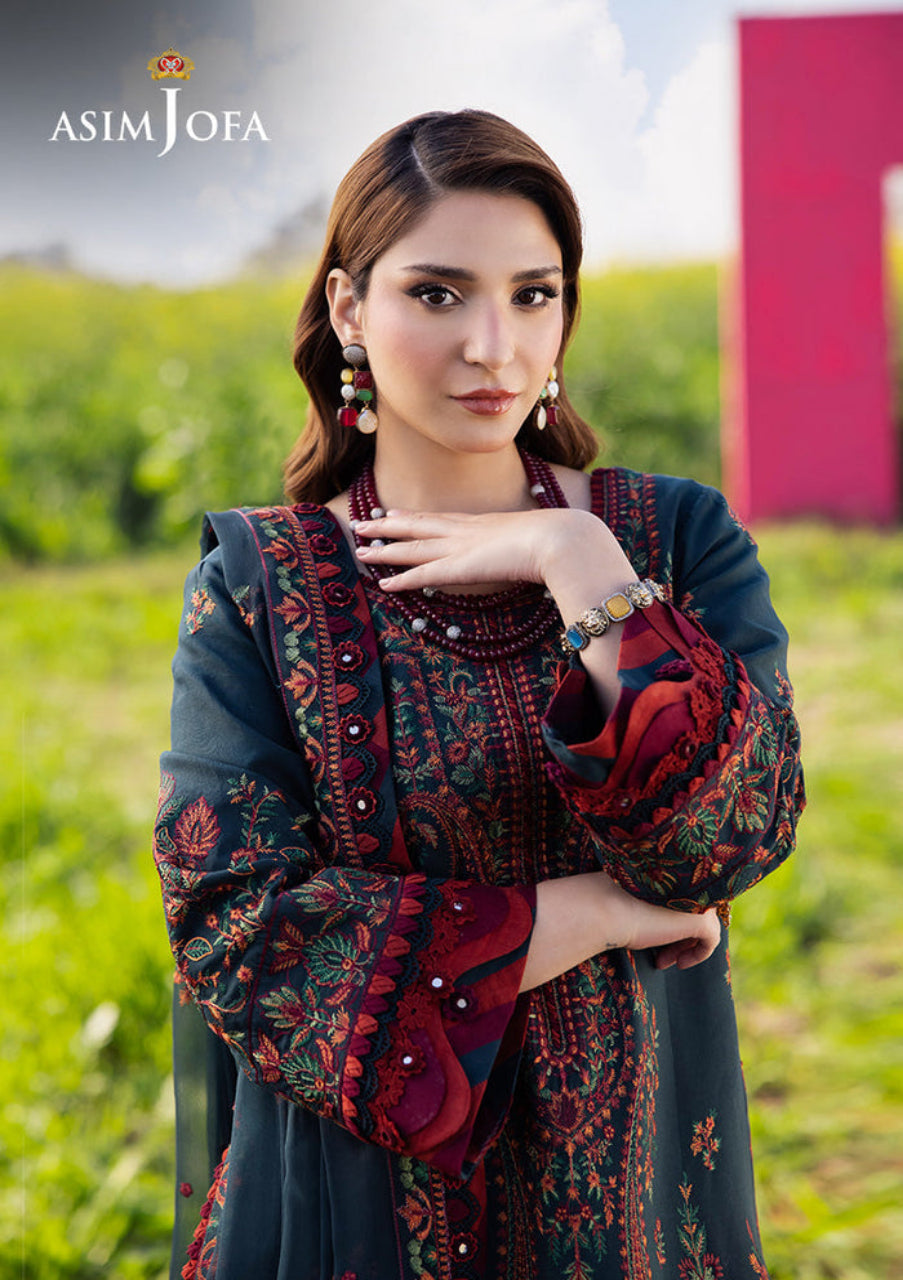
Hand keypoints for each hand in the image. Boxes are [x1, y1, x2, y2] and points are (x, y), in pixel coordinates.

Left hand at [352, 507, 629, 594]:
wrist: (563, 539)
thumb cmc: (561, 541)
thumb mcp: (539, 542)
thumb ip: (529, 550)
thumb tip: (535, 556)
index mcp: (483, 524)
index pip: (441, 519)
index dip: (414, 517)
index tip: (393, 513)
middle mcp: (466, 532)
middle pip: (418, 527)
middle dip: (387, 526)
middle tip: (362, 523)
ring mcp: (461, 549)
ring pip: (412, 548)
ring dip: (384, 550)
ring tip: (359, 549)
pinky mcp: (461, 569)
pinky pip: (423, 575)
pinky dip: (402, 579)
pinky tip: (383, 584)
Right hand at [520, 871, 721, 990]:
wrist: (601, 910)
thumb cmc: (604, 904)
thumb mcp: (630, 897)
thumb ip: (647, 898)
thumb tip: (646, 910)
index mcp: (669, 869)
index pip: (684, 894)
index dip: (674, 916)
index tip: (656, 937)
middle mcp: (686, 878)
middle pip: (695, 910)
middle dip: (681, 934)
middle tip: (662, 954)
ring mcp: (696, 898)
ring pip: (702, 924)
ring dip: (683, 945)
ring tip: (663, 960)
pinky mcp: (701, 920)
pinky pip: (711, 939)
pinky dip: (698, 954)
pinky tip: (677, 963)